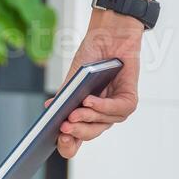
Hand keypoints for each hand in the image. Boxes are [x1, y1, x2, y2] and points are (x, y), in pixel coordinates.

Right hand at [45, 10, 142, 158]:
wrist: (109, 33)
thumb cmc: (92, 55)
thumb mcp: (73, 79)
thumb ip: (64, 97)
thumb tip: (50, 111)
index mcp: (85, 114)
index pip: (76, 138)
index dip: (68, 144)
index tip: (59, 139)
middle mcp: (101, 115)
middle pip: (90, 133)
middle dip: (77, 132)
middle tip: (64, 127)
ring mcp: (116, 109)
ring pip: (103, 123)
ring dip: (88, 117)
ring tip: (74, 112)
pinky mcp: (129, 99)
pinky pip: (118, 110)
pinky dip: (103, 107)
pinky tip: (90, 100)